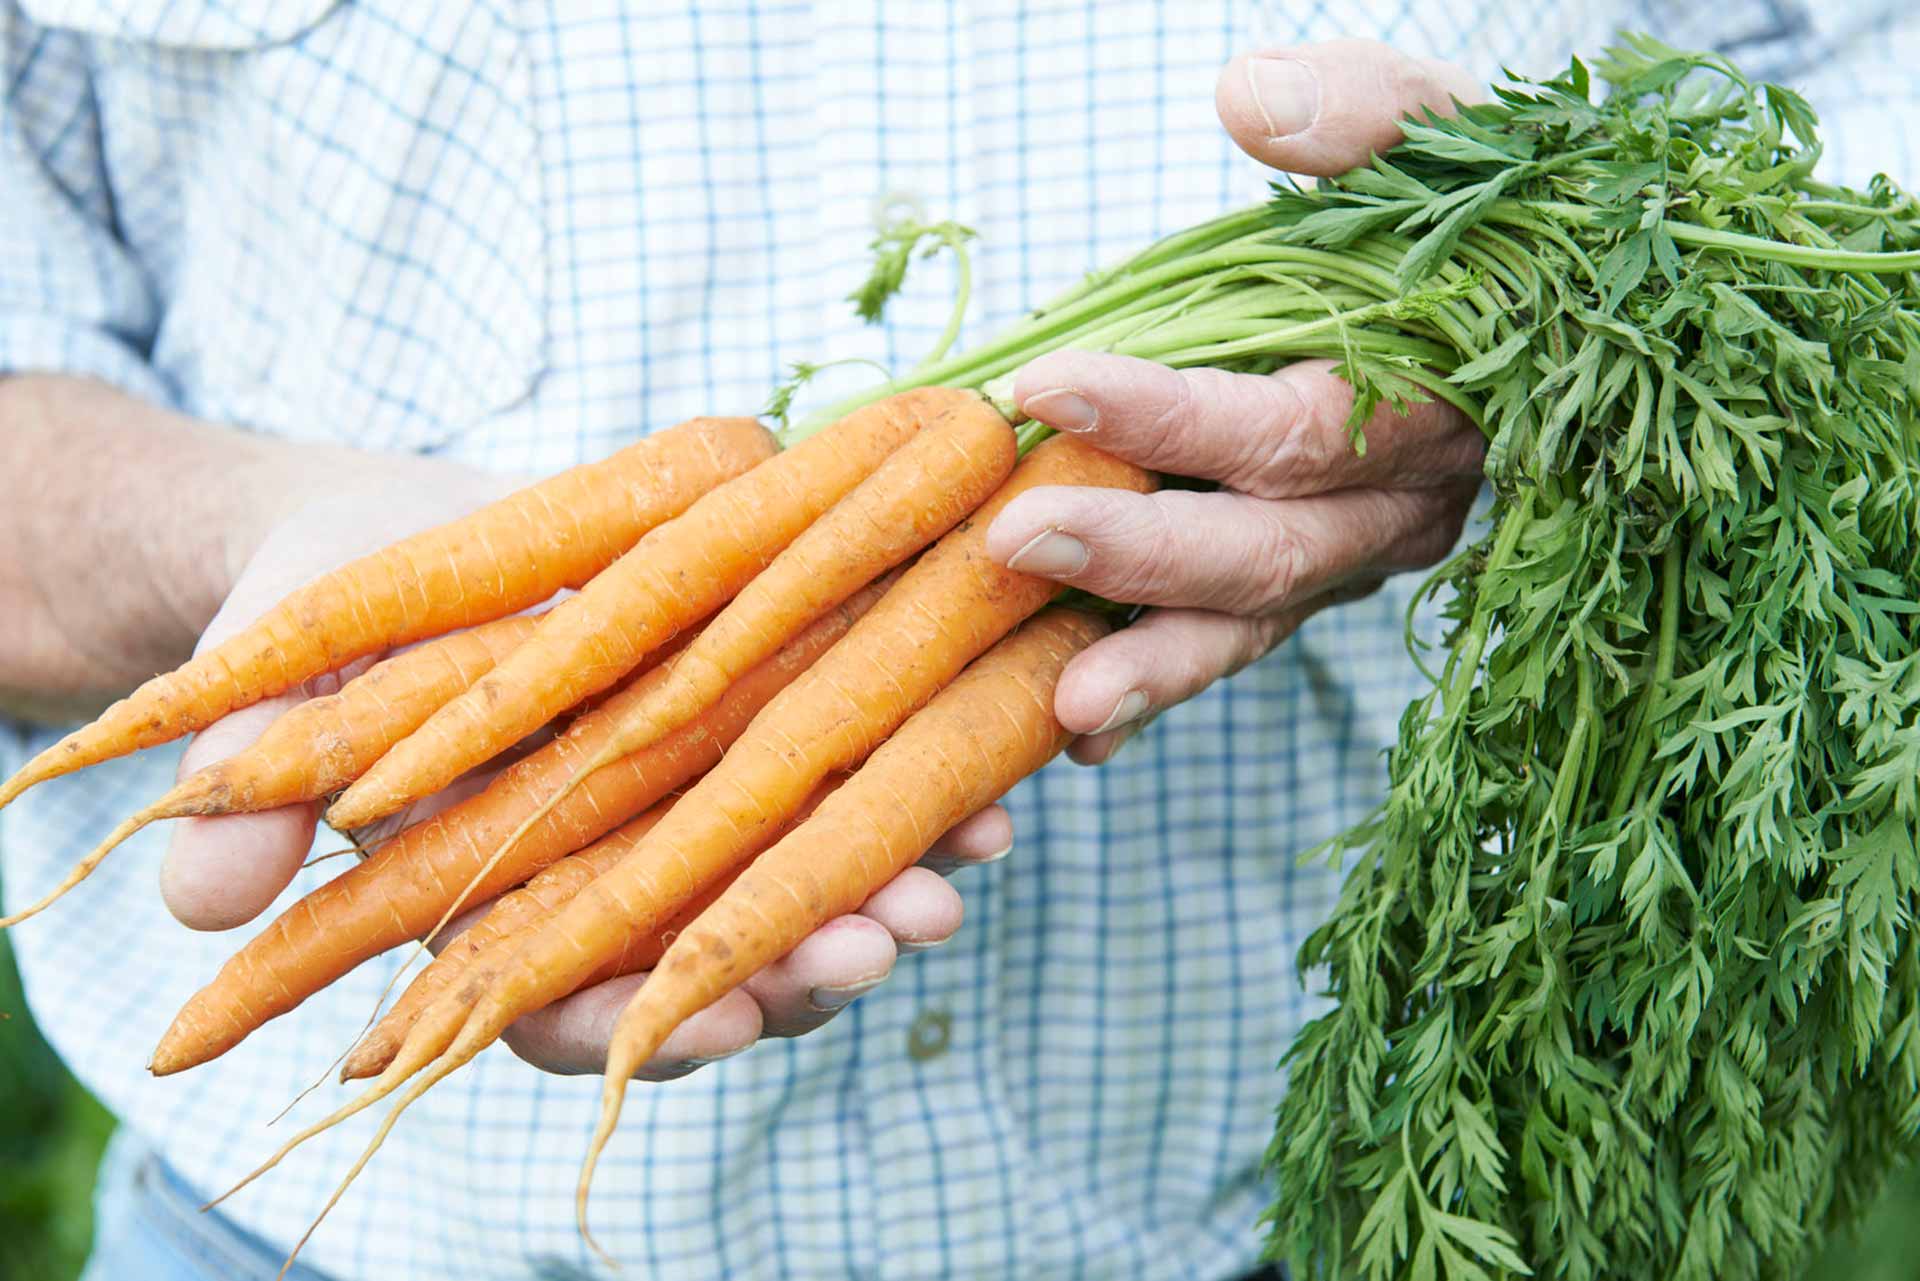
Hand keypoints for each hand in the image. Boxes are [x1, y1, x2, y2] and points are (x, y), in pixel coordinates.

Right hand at [157, 453, 1010, 1078]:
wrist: (394, 530)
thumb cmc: (314, 614)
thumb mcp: (267, 689)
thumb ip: (241, 796)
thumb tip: (200, 896)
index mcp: (498, 902)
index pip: (573, 1006)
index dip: (646, 1024)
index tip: (722, 1015)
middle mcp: (613, 870)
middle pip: (718, 957)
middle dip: (803, 963)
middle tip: (883, 938)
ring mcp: (688, 803)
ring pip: (793, 880)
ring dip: (883, 884)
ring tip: (958, 868)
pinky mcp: (749, 718)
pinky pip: (835, 773)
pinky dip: (908, 785)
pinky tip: (987, 780)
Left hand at [975, 38, 1486, 763]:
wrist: (1537, 287)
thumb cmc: (1467, 207)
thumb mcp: (1444, 132)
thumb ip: (1366, 114)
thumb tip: (1246, 99)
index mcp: (1441, 392)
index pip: (1299, 424)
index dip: (1174, 414)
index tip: (1047, 384)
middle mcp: (1405, 500)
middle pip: (1273, 550)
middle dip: (1144, 553)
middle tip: (1013, 540)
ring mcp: (1357, 555)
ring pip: (1257, 625)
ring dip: (1156, 665)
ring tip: (1059, 707)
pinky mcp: (1311, 582)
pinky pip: (1237, 644)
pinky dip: (1162, 686)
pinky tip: (1076, 728)